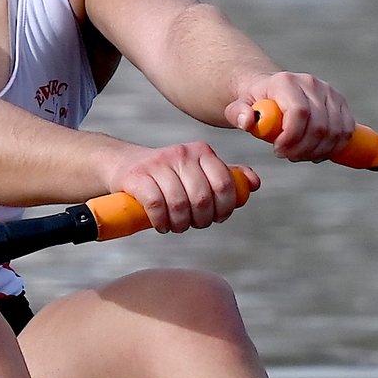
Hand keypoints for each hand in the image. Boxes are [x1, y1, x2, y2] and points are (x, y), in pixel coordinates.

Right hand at [109, 141, 249, 233]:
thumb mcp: (197, 170)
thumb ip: (225, 176)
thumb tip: (254, 183)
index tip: (217, 218)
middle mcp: (182, 153)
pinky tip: (161, 225)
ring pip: (179, 203)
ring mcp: (158, 164)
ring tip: (176, 226)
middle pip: (202, 198)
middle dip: (202, 220)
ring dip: (180, 224)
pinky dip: (161, 221)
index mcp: (202, 151)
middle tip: (194, 225)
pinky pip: (156, 205)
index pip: (224, 183)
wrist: (123, 164)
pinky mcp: (137, 176)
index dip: (225, 208)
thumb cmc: (166, 174)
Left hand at [228, 73, 355, 161]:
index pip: (299, 112)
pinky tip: (315, 153)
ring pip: (335, 130)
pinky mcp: (340, 102)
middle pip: (319, 125)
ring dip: (318, 151)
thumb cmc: (253, 103)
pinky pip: (346, 130)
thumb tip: (247, 120)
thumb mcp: (237, 107)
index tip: (278, 151)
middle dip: (304, 149)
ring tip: (299, 155)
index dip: (292, 137)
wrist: (270, 92)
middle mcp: (311, 83)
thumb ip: (237, 113)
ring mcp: (328, 92)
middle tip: (287, 156)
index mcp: (286, 82)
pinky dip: (333, 147)